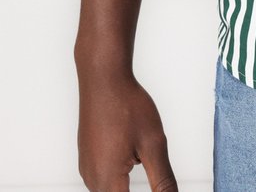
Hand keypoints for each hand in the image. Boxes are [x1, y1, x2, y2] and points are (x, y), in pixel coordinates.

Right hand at [77, 71, 178, 191]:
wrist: (103, 79)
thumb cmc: (126, 106)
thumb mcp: (153, 144)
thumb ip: (163, 180)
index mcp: (108, 181)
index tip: (160, 188)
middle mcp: (93, 180)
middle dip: (137, 190)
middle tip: (148, 162)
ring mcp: (87, 170)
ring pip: (111, 190)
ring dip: (127, 186)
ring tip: (140, 155)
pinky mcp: (87, 160)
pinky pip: (104, 179)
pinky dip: (120, 175)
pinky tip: (132, 153)